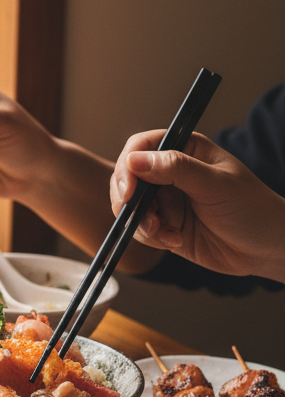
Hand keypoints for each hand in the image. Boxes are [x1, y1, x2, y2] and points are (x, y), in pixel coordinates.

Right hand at [111, 131, 284, 281]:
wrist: (268, 249)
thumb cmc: (253, 209)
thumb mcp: (215, 184)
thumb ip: (175, 169)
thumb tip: (134, 160)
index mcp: (185, 150)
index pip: (141, 147)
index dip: (128, 166)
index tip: (129, 190)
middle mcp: (170, 173)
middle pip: (127, 177)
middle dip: (129, 200)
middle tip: (144, 219)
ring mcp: (165, 200)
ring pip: (129, 206)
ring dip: (141, 223)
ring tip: (165, 234)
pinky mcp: (164, 224)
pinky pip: (140, 229)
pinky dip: (152, 238)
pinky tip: (175, 241)